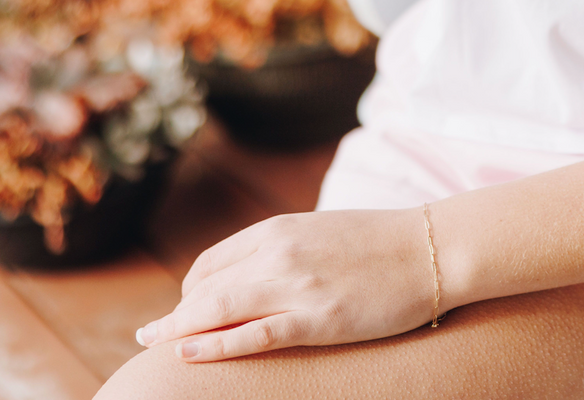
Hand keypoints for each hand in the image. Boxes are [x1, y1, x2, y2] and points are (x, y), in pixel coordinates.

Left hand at [135, 209, 437, 361]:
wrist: (434, 248)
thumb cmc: (384, 242)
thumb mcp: (322, 232)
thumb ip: (285, 248)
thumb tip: (256, 271)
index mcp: (279, 229)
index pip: (212, 262)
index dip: (189, 290)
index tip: (184, 310)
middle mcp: (278, 253)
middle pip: (205, 288)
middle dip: (174, 315)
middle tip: (149, 337)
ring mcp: (296, 287)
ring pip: (217, 311)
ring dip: (178, 330)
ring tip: (152, 346)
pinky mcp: (316, 319)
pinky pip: (253, 336)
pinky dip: (213, 345)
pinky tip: (186, 353)